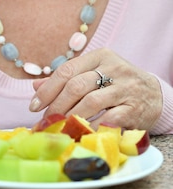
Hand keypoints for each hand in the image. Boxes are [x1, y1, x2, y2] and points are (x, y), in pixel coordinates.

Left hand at [29, 48, 162, 130]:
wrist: (155, 95)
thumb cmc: (118, 84)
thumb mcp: (95, 74)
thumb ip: (67, 79)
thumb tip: (35, 86)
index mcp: (100, 56)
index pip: (67, 70)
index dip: (47, 89)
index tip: (34, 105)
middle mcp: (113, 68)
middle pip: (76, 86)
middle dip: (56, 105)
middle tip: (47, 120)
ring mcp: (125, 88)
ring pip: (90, 102)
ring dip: (71, 117)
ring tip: (60, 127)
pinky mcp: (134, 108)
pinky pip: (108, 119)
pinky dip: (92, 127)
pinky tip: (81, 133)